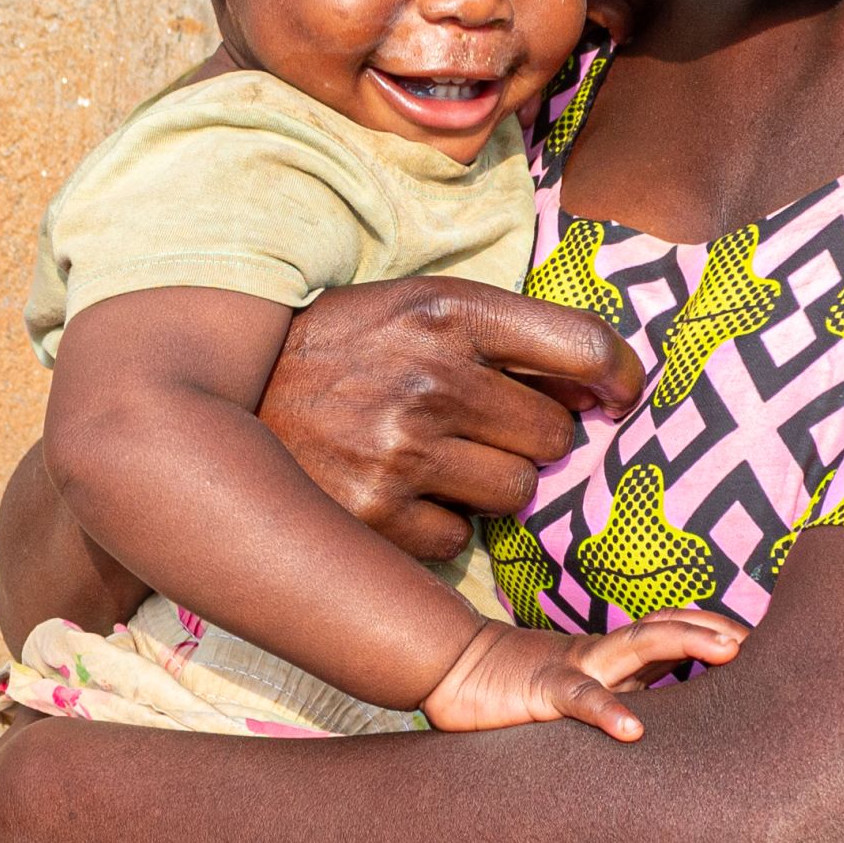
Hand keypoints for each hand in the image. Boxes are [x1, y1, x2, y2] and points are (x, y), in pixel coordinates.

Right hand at [254, 279, 648, 561]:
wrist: (221, 389)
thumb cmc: (339, 347)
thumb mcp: (412, 304)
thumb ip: (499, 333)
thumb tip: (601, 382)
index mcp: (447, 311)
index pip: (581, 346)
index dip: (620, 376)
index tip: (622, 395)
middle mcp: (430, 378)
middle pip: (554, 435)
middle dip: (534, 437)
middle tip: (485, 427)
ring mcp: (402, 450)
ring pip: (516, 495)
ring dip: (492, 485)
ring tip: (437, 458)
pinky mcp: (376, 513)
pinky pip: (459, 538)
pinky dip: (439, 523)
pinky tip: (397, 490)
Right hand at [421, 610, 748, 738]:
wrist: (451, 671)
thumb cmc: (518, 694)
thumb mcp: (580, 699)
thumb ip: (621, 704)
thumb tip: (669, 736)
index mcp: (617, 660)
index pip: (676, 636)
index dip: (719, 635)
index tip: (769, 647)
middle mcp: (605, 656)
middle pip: (671, 629)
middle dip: (719, 630)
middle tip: (767, 642)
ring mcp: (577, 667)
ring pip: (639, 644)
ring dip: (687, 640)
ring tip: (729, 651)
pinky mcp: (544, 690)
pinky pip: (582, 698)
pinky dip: (608, 711)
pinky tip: (634, 730)